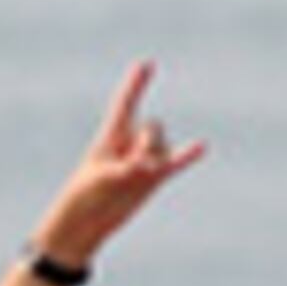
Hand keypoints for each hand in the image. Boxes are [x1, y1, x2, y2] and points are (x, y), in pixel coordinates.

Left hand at [33, 61, 207, 266]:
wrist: (87, 221)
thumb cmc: (84, 195)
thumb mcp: (103, 177)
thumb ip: (128, 168)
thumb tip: (149, 167)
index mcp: (111, 134)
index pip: (126, 103)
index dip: (136, 84)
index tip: (145, 64)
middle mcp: (131, 142)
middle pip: (153, 127)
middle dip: (149, 142)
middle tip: (134, 165)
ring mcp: (145, 159)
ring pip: (163, 147)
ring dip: (155, 160)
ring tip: (137, 178)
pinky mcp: (154, 178)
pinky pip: (175, 162)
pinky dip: (188, 156)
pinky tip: (202, 147)